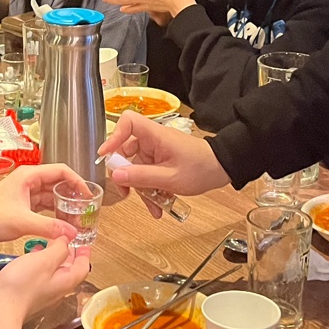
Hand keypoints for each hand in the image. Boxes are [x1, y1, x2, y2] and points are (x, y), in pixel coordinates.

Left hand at [0, 164, 80, 261]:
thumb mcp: (22, 222)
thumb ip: (50, 226)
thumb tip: (73, 232)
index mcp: (27, 176)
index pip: (60, 170)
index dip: (77, 181)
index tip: (88, 195)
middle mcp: (27, 181)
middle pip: (57, 183)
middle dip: (72, 196)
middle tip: (85, 210)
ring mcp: (24, 194)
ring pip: (51, 196)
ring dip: (63, 206)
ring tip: (77, 220)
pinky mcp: (21, 206)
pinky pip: (43, 207)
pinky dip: (54, 214)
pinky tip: (62, 224)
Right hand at [0, 237, 90, 321]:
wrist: (0, 310)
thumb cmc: (21, 286)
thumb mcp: (44, 260)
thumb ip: (58, 249)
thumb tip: (66, 241)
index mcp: (65, 282)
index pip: (83, 267)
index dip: (85, 254)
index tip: (85, 244)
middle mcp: (56, 291)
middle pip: (69, 271)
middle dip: (69, 255)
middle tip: (67, 242)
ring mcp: (42, 295)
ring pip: (54, 274)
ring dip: (53, 259)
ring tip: (48, 246)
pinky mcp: (28, 296)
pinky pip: (40, 278)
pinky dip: (40, 265)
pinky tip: (29, 259)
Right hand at [97, 112, 229, 200]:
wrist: (222, 169)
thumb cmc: (201, 168)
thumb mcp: (170, 178)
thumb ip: (141, 177)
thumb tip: (115, 176)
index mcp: (155, 135)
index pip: (128, 122)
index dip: (113, 136)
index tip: (106, 156)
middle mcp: (152, 140)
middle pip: (126, 150)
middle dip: (124, 173)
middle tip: (125, 192)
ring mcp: (156, 152)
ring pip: (136, 167)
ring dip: (140, 188)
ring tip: (151, 206)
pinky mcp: (161, 162)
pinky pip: (147, 174)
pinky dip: (150, 189)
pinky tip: (157, 206)